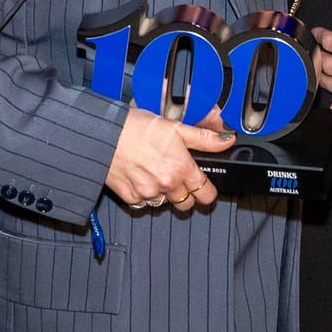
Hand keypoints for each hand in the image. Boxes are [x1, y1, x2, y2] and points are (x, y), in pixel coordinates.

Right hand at [103, 107, 231, 211]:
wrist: (105, 134)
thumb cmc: (136, 127)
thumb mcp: (176, 127)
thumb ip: (204, 138)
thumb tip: (226, 140)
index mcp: (181, 168)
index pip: (206, 194)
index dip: (208, 191)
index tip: (205, 187)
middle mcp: (166, 184)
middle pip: (187, 203)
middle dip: (187, 194)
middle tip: (179, 178)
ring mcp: (148, 193)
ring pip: (165, 204)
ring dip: (165, 194)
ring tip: (157, 173)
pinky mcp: (130, 197)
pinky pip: (143, 204)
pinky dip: (144, 195)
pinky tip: (141, 178)